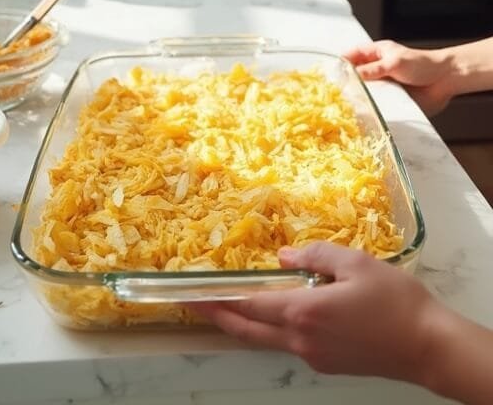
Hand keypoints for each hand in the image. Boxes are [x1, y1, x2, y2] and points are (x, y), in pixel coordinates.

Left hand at [190, 243, 442, 382]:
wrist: (427, 345)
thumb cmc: (394, 300)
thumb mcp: (355, 262)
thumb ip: (315, 255)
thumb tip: (283, 256)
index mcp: (303, 313)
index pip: (249, 307)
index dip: (217, 299)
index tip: (191, 293)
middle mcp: (301, 340)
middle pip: (249, 331)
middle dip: (220, 316)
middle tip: (194, 303)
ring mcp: (314, 356)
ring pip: (269, 339)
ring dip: (247, 322)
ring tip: (232, 303)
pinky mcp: (328, 363)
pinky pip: (292, 342)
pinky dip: (276, 327)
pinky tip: (283, 310)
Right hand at [342, 39, 454, 114]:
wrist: (445, 80)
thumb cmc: (422, 64)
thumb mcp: (393, 63)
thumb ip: (372, 70)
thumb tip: (352, 75)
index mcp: (376, 53)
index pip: (352, 56)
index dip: (340, 63)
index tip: (328, 74)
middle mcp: (377, 69)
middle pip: (356, 75)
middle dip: (346, 83)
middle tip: (333, 94)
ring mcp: (384, 85)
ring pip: (365, 92)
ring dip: (359, 98)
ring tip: (345, 107)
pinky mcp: (392, 99)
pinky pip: (378, 104)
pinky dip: (371, 109)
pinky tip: (364, 115)